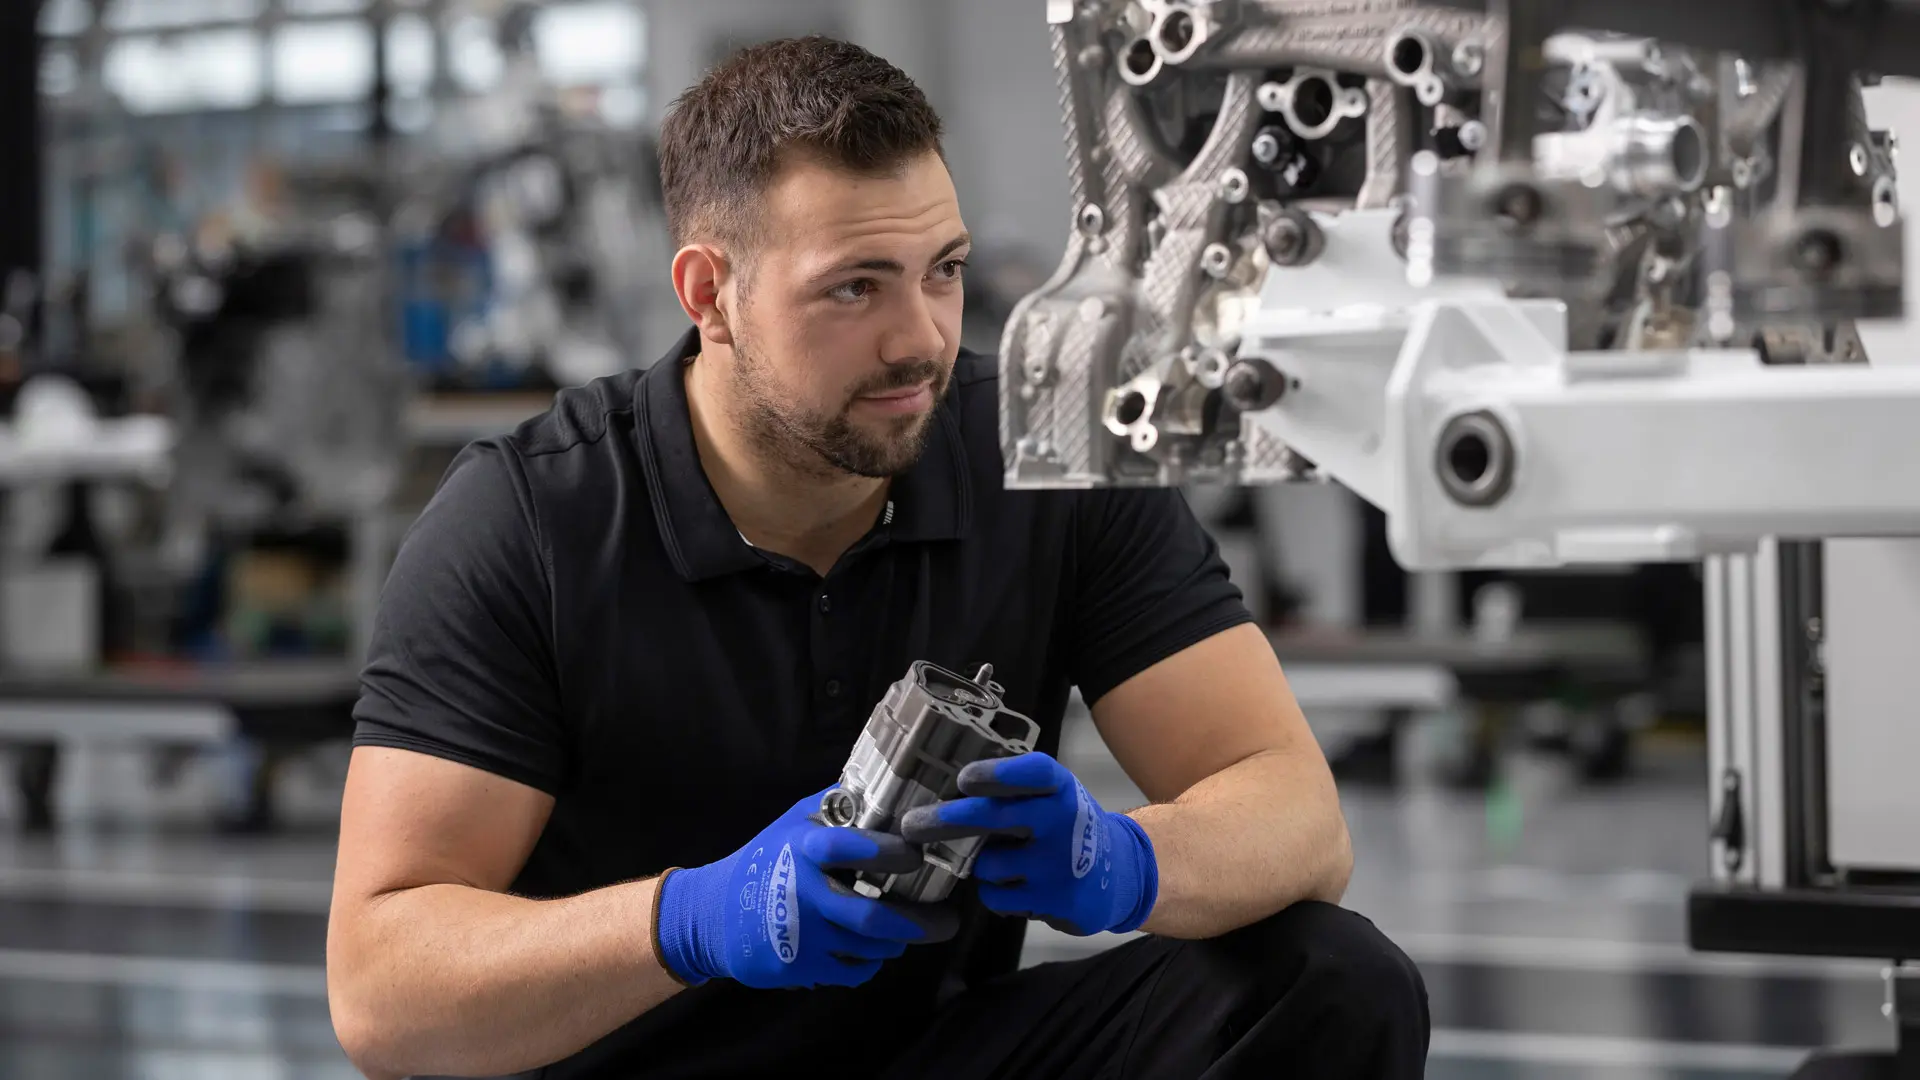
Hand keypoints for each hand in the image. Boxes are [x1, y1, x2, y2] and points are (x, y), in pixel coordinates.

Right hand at [654, 790, 959, 988]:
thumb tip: (889, 780)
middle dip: (919, 923)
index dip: (891, 853)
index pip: (854, 850)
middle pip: (872, 918)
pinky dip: (871, 963)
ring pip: (869, 949)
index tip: (918, 857)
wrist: (714, 915)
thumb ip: (838, 804)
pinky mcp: (798, 969)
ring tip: (911, 931)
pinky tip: (875, 950)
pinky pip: (852, 972)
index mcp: (805, 850)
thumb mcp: (794, 822)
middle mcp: (804, 895)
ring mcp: (800, 938)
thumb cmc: (764, 859)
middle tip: (949, 922)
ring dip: (898, 942)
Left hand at [900, 752, 1157, 936]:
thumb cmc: (1067, 825)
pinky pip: (997, 897)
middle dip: (946, 821)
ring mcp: (1060, 864)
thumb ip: (1012, 792)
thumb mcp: (1052, 796)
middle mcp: (1064, 820)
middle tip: (911, 825)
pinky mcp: (1058, 901)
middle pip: (994, 818)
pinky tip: (1021, 887)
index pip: (1031, 773)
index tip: (963, 780)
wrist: (1119, 872)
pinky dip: (997, 893)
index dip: (996, 775)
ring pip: (987, 864)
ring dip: (982, 865)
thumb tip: (940, 792)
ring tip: (1005, 862)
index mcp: (1061, 787)